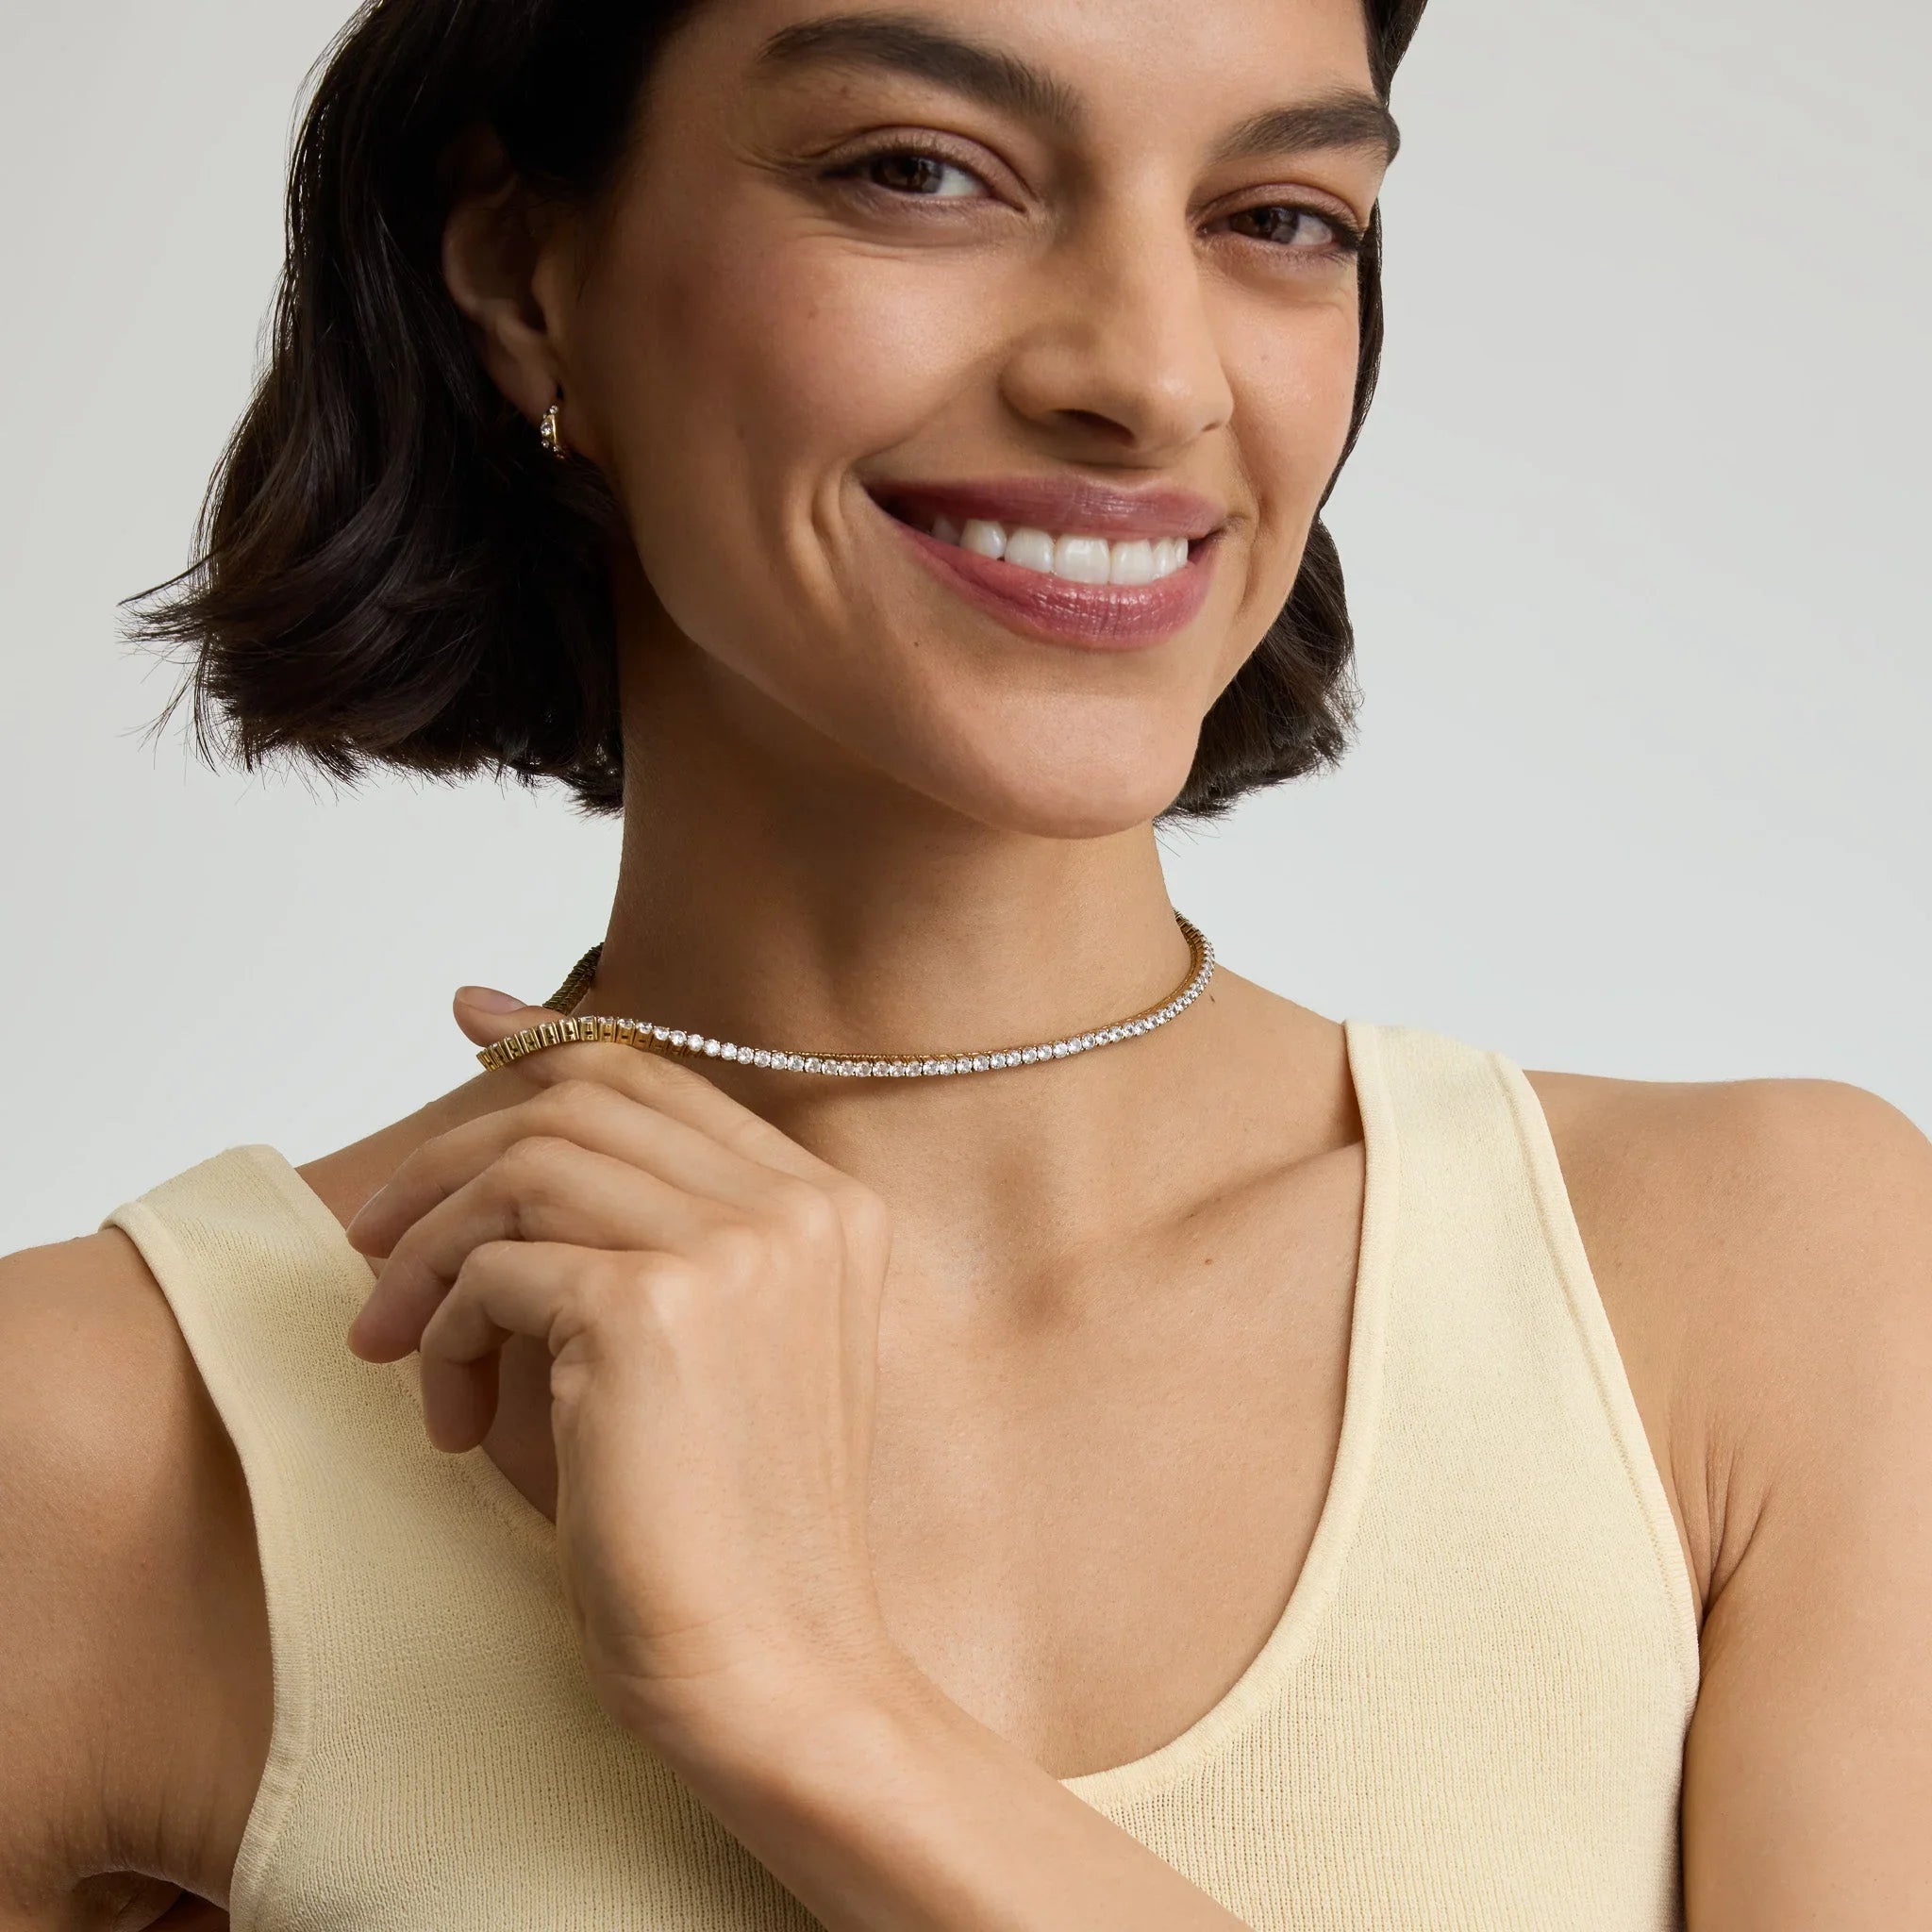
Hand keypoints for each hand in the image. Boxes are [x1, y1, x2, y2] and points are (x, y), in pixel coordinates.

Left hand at [341, 985, 900, 1757]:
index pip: (662, 1076)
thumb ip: (650, 1227)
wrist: (769, 1669)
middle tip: (376, 1249)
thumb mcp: (710, 1345)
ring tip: (397, 1347)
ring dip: (429, 1254)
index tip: (473, 1024)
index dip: (553, 1038)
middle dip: (451, 1164)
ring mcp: (737, 1249)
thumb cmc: (722, 1525)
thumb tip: (523, 1105)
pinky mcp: (652, 1311)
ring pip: (523, 1170)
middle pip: (579, 1106)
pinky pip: (490, 1269)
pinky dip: (440, 1330)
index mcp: (830, 1207)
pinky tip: (449, 1415)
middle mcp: (798, 1207)